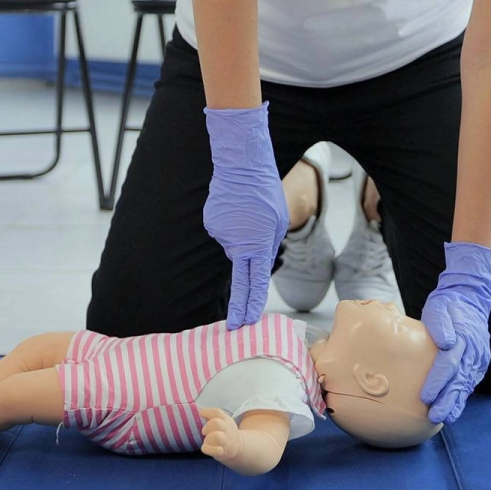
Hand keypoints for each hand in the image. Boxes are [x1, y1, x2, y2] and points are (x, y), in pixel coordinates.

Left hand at [199, 407, 243, 463]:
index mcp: (225, 420)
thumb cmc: (224, 432)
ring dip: (208, 438)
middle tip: (204, 431)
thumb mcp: (222, 420)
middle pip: (216, 423)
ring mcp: (225, 441)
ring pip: (217, 437)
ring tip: (207, 440)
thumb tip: (200, 412)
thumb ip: (211, 416)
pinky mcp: (223, 452)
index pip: (217, 412)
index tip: (201, 414)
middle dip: (207, 427)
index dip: (207, 412)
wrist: (238, 447)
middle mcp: (226, 430)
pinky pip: (215, 451)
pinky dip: (208, 449)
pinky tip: (206, 447)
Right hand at [204, 104, 287, 328]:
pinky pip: (223, 231)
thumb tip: (253, 261)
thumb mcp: (279, 222)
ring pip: (233, 245)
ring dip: (240, 235)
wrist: (242, 165)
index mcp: (259, 244)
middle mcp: (238, 243)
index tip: (246, 322)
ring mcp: (222, 234)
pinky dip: (229, 223)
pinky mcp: (211, 223)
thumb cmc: (265, 192)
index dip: (251, 304)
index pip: (255, 282)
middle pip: (239, 278)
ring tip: (247, 213)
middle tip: (235, 324)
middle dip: (239, 303)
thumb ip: (268, 246)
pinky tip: (234, 207)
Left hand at [420, 242, 490, 424]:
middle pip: (459, 380)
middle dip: (447, 400)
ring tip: (445, 418)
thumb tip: (445, 343)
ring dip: (456, 402)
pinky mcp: (480, 363)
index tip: (426, 397)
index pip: (448, 364)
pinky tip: (454, 409)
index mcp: (463, 338)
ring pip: (466, 384)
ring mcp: (479, 358)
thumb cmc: (448, 305)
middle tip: (435, 416)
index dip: (437, 382)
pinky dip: (463, 396)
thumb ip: (440, 324)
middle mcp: (474, 351)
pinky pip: (470, 382)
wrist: (470, 299)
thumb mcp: (439, 307)